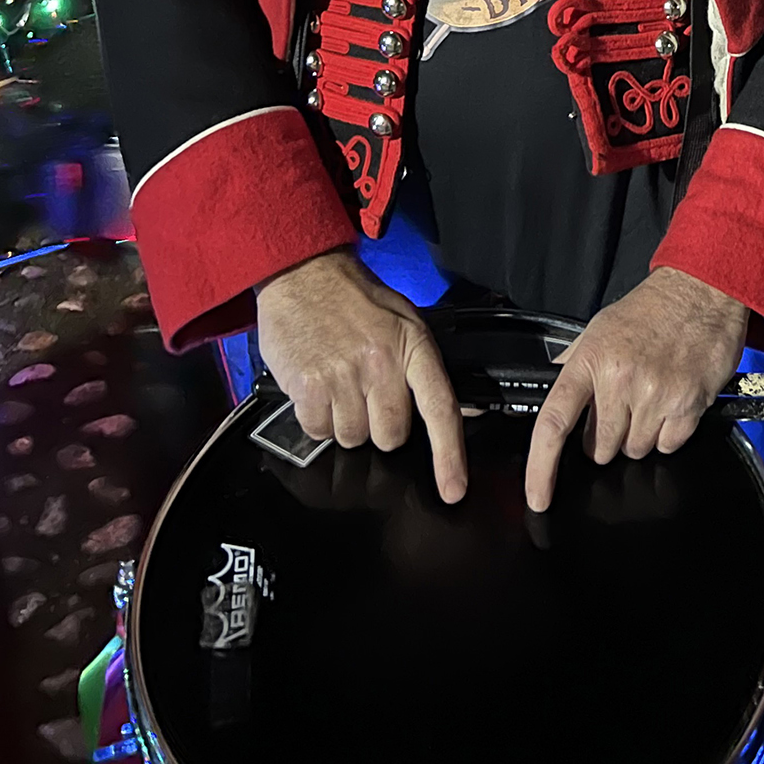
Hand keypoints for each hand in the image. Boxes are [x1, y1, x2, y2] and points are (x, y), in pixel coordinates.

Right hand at [255, 248, 466, 502]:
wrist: (303, 273)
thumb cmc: (355, 298)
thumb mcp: (404, 321)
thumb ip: (426, 368)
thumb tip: (460, 412)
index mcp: (413, 345)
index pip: (440, 408)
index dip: (449, 455)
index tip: (454, 490)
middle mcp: (381, 363)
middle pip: (390, 436)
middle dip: (380, 425)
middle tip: (367, 394)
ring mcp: (343, 376)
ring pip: (353, 438)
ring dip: (346, 422)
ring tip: (340, 383)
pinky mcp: (308, 386)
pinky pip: (318, 431)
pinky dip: (317, 418)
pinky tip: (318, 386)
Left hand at [524, 267, 747, 512]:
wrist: (702, 290)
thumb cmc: (650, 309)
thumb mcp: (600, 329)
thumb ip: (573, 365)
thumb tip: (546, 397)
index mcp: (590, 360)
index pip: (554, 423)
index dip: (541, 468)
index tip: (539, 496)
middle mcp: (619, 380)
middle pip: (600, 449)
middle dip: (607, 436)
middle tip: (622, 403)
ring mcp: (654, 394)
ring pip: (634, 450)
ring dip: (639, 434)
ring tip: (650, 396)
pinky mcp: (687, 405)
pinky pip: (668, 447)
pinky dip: (669, 433)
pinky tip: (671, 402)